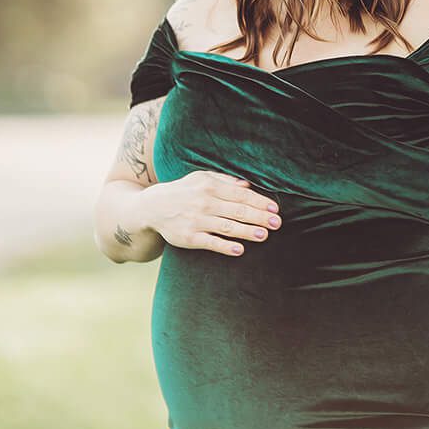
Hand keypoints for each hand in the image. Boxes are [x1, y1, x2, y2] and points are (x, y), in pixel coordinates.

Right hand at [141, 170, 280, 255]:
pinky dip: (225, 246)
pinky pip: (210, 242)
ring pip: (227, 227)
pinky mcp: (189, 237)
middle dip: (259, 217)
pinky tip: (240, 249)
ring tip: (264, 235)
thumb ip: (224, 181)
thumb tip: (248, 186)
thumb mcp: (200, 178)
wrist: (152, 208)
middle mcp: (203, 203)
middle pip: (237, 211)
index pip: (240, 195)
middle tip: (277, 223)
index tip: (274, 209)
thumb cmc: (182, 191)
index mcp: (209, 186)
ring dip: (247, 231)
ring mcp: (196, 221)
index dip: (259, 202)